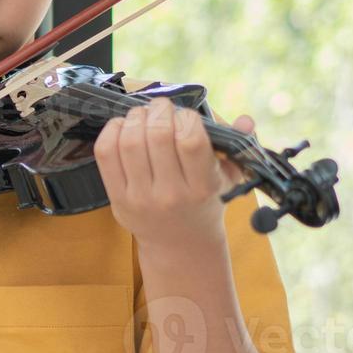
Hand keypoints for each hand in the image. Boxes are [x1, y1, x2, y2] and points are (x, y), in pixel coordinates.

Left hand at [93, 97, 254, 249]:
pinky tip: (123, 126)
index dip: (186, 118)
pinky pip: (106, 154)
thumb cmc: (204, 203)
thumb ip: (237, 148)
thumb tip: (246, 120)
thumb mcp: (228, 180)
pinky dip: (111, 131)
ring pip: (129, 142)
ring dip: (135, 118)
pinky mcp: (117, 197)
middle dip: (159, 111)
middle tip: (161, 107)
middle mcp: (171, 194)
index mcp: (203, 187)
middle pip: (157, 136)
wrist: (180, 244)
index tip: (186, 115)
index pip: (191, 141)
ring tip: (144, 114)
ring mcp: (140, 197)